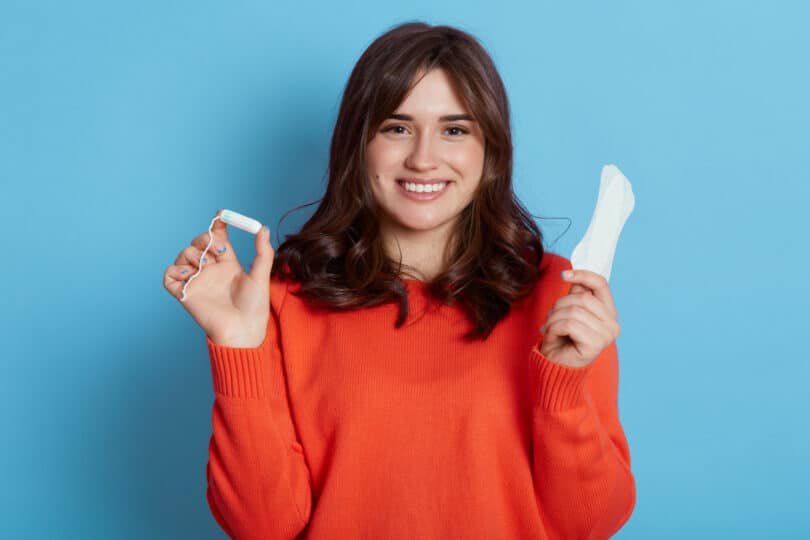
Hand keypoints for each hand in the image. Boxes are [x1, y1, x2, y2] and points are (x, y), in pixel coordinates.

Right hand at [162, 208, 274, 347]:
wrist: (243, 330)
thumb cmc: (254, 307)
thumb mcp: (261, 276)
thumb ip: (263, 252)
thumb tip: (263, 228)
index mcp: (228, 264)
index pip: (218, 238)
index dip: (217, 225)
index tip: (221, 215)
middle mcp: (211, 270)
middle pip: (199, 243)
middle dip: (205, 239)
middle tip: (218, 250)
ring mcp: (197, 280)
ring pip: (184, 255)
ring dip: (192, 253)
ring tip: (204, 265)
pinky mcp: (185, 293)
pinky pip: (169, 276)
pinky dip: (175, 270)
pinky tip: (190, 274)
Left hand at [539, 269, 620, 367]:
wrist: (555, 367)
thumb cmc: (562, 339)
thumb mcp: (568, 312)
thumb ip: (575, 294)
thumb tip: (572, 273)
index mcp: (609, 313)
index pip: (601, 284)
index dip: (582, 275)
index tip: (563, 274)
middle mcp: (612, 324)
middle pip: (582, 297)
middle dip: (559, 305)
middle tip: (550, 318)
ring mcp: (606, 335)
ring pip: (573, 310)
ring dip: (553, 318)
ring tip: (548, 328)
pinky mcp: (596, 344)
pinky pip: (569, 324)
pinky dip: (554, 328)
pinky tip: (551, 336)